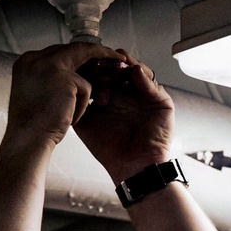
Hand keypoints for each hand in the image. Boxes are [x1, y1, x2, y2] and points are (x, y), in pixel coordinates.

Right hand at [2, 43, 120, 156]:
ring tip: (103, 90)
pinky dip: (82, 105)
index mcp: (26, 62)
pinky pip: (86, 87)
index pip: (58, 51)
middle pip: (73, 49)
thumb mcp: (35, 94)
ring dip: (95, 78)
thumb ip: (49, 79)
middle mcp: (35, 58)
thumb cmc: (32, 125)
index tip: (94, 61)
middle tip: (118, 59)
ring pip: (85, 59)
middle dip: (97, 55)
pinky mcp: (63, 77)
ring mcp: (48, 65)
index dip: (78, 57)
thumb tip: (72, 73)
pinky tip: (70, 119)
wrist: (26, 140)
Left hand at [74, 51, 174, 183]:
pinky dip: (142, 76)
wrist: (131, 167)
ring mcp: (144, 96)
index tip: (85, 66)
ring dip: (126, 65)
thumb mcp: (85, 121)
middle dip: (109, 63)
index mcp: (111, 96)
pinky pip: (152, 83)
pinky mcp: (160, 101)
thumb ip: (79, 102)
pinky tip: (133, 73)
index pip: (103, 73)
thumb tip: (69, 82)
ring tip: (116, 66)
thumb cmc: (109, 149)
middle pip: (119, 67)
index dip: (94, 68)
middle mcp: (128, 93)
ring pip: (137, 70)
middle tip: (100, 64)